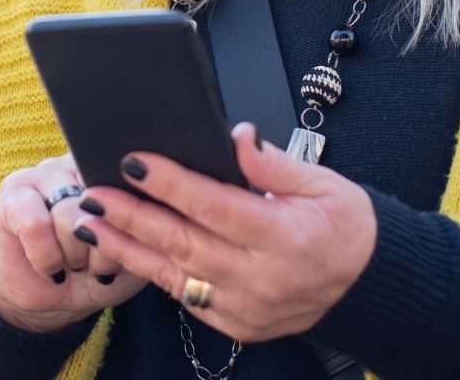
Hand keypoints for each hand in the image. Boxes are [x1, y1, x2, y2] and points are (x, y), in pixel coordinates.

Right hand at [0, 153, 146, 332]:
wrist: (52, 300)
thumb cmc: (100, 272)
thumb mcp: (134, 253)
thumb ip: (143, 223)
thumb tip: (141, 199)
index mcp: (115, 170)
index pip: (130, 181)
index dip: (128, 224)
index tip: (124, 247)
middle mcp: (79, 162)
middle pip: (100, 202)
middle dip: (101, 248)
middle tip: (93, 261)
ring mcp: (43, 173)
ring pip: (68, 215)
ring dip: (73, 255)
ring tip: (73, 262)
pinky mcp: (12, 193)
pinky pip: (36, 226)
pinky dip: (47, 258)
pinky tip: (51, 267)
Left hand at [70, 124, 376, 342]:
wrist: (368, 284)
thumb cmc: (346, 227)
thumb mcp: (324, 183)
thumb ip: (273, 163)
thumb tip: (236, 136)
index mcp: (285, 238)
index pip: (214, 206)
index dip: (170, 183)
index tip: (134, 161)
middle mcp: (262, 279)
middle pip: (184, 243)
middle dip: (133, 215)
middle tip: (93, 190)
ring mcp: (247, 308)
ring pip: (175, 275)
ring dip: (128, 247)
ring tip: (91, 220)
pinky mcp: (237, 324)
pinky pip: (185, 296)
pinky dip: (154, 271)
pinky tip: (126, 248)